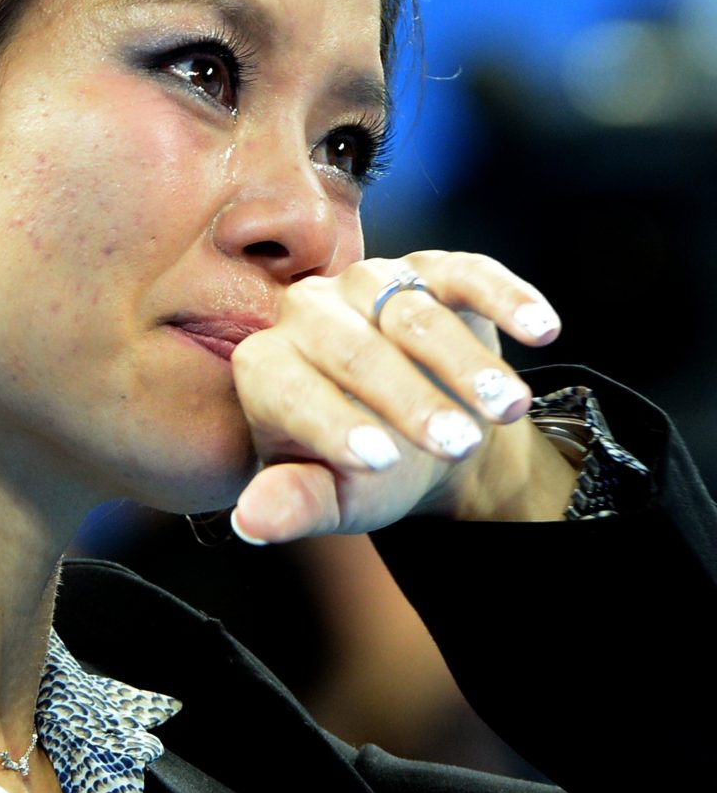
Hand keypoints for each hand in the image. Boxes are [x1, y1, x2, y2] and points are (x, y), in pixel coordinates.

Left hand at [229, 251, 575, 542]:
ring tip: (507, 409)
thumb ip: (295, 503)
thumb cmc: (362, 468)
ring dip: (467, 363)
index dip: (334, 424)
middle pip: (355, 350)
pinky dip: (506, 298)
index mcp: (266, 365)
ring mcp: (369, 282)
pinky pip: (468, 274)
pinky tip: (542, 330)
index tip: (381, 461)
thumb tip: (252, 523)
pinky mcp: (431, 268)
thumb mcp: (332, 496)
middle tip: (458, 445)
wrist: (419, 436)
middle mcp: (308, 312)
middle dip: (412, 401)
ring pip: (414, 312)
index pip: (290, 389)